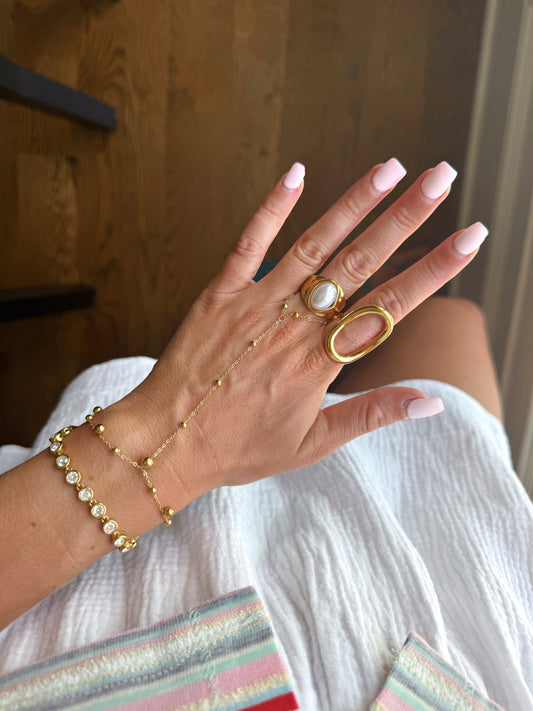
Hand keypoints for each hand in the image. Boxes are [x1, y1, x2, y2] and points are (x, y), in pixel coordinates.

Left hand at [131, 159, 485, 502]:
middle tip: (440, 179)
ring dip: (353, 203)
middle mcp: (294, 325)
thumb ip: (370, 415)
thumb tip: (429, 401)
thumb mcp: (311, 445)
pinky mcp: (220, 293)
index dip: (434, 270)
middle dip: (405, 217)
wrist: (166, 441)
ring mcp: (255, 303)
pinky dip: (272, 207)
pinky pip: (249, 243)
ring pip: (313, 245)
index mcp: (321, 363)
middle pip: (360, 262)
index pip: (390, 307)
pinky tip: (297, 172)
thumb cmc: (238, 447)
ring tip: (390, 169)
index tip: (469, 238)